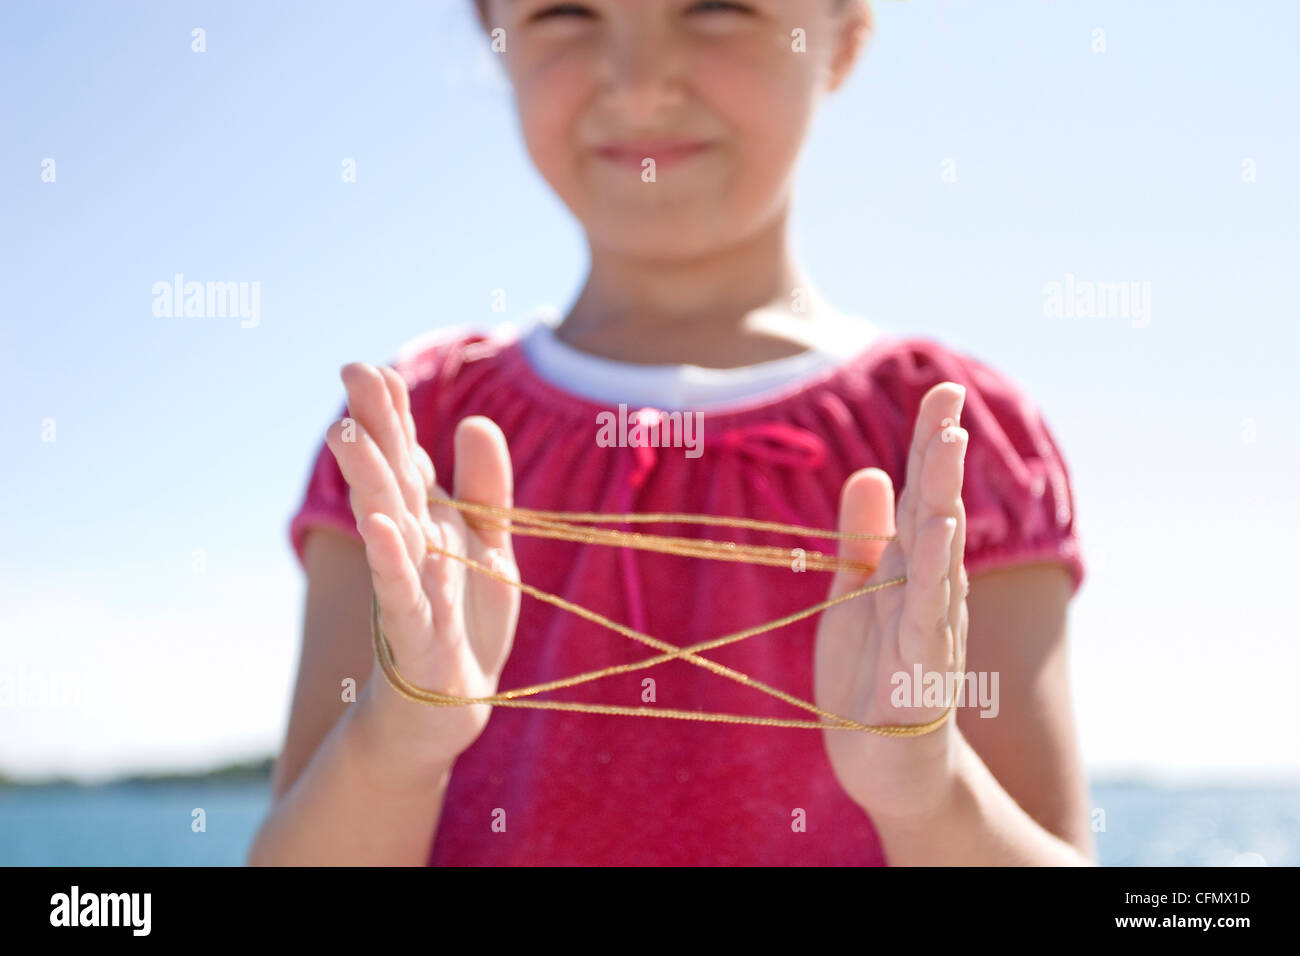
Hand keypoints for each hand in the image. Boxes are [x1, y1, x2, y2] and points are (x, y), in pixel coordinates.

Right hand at [326, 362, 520, 771]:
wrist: (444, 707)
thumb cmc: (464, 619)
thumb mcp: (489, 546)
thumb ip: (485, 488)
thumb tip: (476, 420)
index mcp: (423, 522)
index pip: (406, 458)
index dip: (390, 414)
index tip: (371, 367)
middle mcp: (407, 548)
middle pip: (390, 479)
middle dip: (373, 427)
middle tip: (351, 373)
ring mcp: (407, 589)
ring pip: (387, 528)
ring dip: (371, 482)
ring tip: (350, 436)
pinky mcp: (415, 636)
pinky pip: (404, 594)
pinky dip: (396, 561)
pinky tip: (385, 526)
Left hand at [814, 381, 969, 820]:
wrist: (885, 763)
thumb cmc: (871, 674)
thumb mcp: (856, 594)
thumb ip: (862, 538)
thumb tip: (869, 471)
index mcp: (909, 568)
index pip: (922, 496)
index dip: (928, 444)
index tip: (940, 390)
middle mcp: (929, 590)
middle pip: (937, 512)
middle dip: (941, 455)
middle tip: (949, 397)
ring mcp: (929, 629)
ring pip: (939, 555)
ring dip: (943, 498)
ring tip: (949, 447)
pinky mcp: (919, 672)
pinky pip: (926, 616)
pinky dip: (932, 574)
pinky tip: (941, 533)